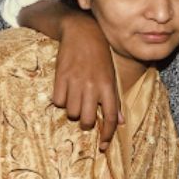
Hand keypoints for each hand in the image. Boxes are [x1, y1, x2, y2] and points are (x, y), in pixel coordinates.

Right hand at [20, 1, 123, 150]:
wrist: (82, 32)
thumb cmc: (100, 55)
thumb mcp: (112, 75)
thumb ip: (114, 99)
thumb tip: (120, 122)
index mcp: (108, 86)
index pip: (109, 118)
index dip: (107, 135)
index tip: (103, 146)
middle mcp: (92, 86)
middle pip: (86, 120)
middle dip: (85, 122)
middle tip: (84, 114)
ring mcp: (76, 82)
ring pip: (71, 112)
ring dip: (72, 110)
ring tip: (75, 98)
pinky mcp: (61, 77)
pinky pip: (58, 101)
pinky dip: (61, 100)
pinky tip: (65, 90)